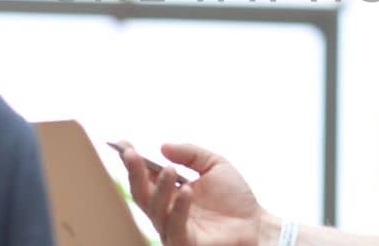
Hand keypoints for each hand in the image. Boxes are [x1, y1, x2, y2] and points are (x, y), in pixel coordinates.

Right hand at [118, 141, 275, 245]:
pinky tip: (185, 191)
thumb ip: (190, 154)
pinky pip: (175, 226)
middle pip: (141, 193)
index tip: (122, 144)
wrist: (256, 224)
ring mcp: (173, 227)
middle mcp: (167, 209)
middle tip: (130, 153)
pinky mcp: (184, 242)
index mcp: (171, 191)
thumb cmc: (235, 198)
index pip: (145, 175)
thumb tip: (163, 147)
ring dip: (160, 187)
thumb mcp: (215, 165)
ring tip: (169, 169)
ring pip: (156, 209)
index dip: (133, 161)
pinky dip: (178, 208)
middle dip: (134, 172)